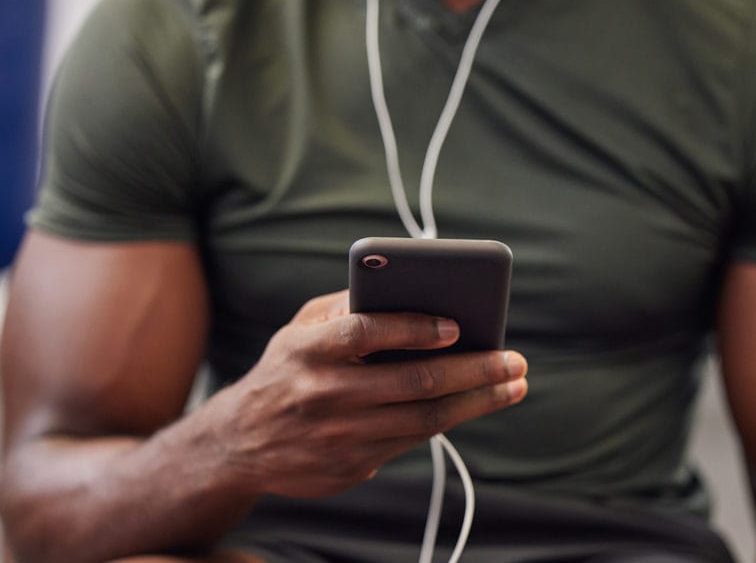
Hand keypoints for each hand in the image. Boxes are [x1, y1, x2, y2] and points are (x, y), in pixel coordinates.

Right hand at [213, 290, 527, 497]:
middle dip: (475, 371)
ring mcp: (339, 436)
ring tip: (512, 384)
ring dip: (477, 401)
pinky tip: (475, 404)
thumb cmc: (286, 370)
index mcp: (307, 351)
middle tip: (515, 361)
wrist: (241, 443)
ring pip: (424, 419)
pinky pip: (412, 440)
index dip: (413, 328)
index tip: (456, 324)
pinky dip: (449, 420)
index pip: (366, 333)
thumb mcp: (299, 328)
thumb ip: (346, 308)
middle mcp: (323, 395)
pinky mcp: (351, 466)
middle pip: (414, 382)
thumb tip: (407, 290)